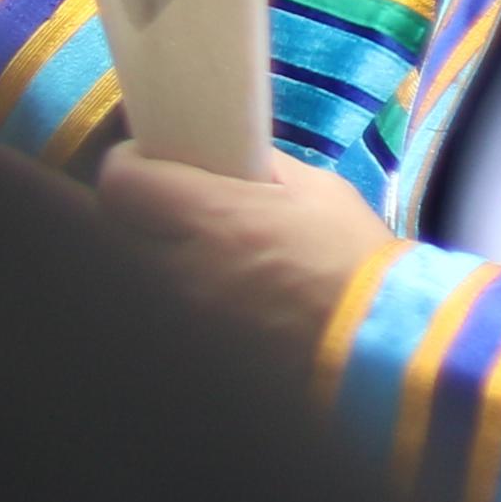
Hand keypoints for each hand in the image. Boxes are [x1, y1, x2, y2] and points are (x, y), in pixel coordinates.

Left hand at [92, 143, 391, 352]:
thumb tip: (227, 150)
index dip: (126, 165)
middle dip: (133, 211)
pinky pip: (163, 312)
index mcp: (211, 219)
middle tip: (163, 202)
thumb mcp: (316, 192)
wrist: (386, 349)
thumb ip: (260, 167)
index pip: (118, 183)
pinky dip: (176, 294)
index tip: (145, 160)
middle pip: (115, 229)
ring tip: (190, 247)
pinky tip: (210, 290)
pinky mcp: (196, 351)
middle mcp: (181, 269)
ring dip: (150, 254)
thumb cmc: (356, 262)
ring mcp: (183, 318)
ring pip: (135, 273)